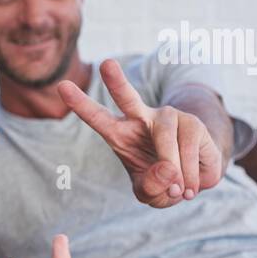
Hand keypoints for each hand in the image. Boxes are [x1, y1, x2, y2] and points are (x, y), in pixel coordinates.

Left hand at [58, 60, 222, 207]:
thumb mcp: (149, 193)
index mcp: (120, 133)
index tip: (62, 86)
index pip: (97, 117)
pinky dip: (190, 177)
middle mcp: (143, 119)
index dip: (80, 104)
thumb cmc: (163, 182)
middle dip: (117, 81)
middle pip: (128, 98)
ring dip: (173, 172)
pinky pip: (188, 151)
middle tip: (106, 64)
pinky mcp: (193, 124)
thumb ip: (150, 187)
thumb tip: (167, 168)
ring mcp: (169, 118)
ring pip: (166, 140)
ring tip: (177, 192)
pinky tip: (190, 186)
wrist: (195, 179)